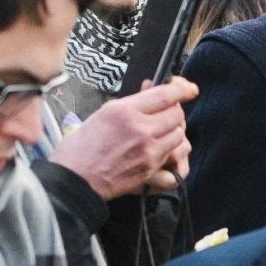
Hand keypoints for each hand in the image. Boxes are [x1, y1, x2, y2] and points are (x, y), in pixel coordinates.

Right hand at [48, 77, 194, 200]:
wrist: (77, 176)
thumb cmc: (83, 145)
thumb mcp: (104, 113)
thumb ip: (131, 103)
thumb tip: (150, 89)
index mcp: (125, 111)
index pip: (164, 95)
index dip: (181, 89)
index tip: (189, 88)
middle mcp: (141, 129)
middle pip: (177, 115)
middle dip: (175, 112)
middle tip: (166, 113)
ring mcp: (149, 150)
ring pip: (180, 136)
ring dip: (175, 133)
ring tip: (162, 133)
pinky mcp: (153, 169)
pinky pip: (176, 157)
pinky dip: (173, 153)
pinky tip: (163, 152)